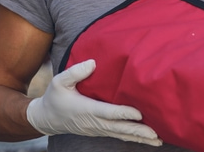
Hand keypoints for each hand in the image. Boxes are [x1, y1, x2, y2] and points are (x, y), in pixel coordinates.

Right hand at [26, 59, 161, 145]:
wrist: (47, 118)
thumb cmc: (55, 97)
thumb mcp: (59, 81)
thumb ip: (75, 72)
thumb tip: (93, 63)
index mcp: (86, 109)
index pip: (108, 113)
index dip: (124, 114)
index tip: (139, 114)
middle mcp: (94, 122)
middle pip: (119, 128)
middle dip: (138, 131)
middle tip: (155, 134)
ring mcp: (98, 129)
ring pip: (121, 134)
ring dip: (139, 138)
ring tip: (157, 141)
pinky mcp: (100, 131)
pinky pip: (118, 135)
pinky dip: (132, 138)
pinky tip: (146, 139)